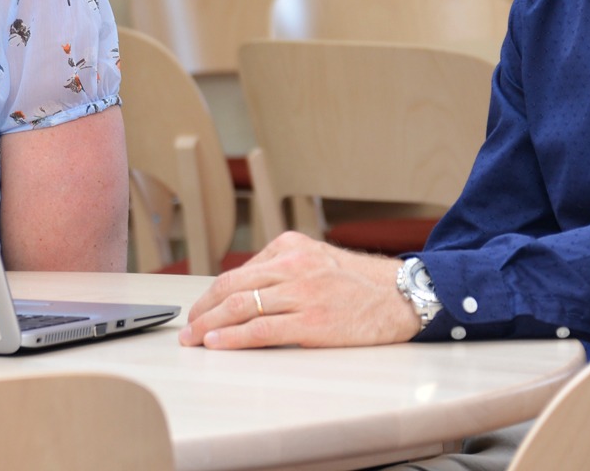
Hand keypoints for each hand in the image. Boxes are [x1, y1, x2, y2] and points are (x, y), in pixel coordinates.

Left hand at [178, 231, 422, 348]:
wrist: (402, 297)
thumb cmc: (362, 283)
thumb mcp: (319, 258)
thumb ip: (284, 267)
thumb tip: (246, 289)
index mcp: (292, 247)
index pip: (239, 271)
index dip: (212, 294)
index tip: (199, 310)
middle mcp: (294, 265)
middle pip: (233, 287)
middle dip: (203, 310)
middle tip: (187, 328)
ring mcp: (303, 293)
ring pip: (242, 306)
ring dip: (210, 325)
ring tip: (194, 339)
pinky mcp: (313, 321)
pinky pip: (263, 330)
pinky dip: (234, 337)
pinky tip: (218, 343)